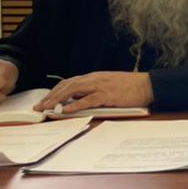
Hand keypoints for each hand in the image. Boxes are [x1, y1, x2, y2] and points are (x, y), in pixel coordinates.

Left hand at [35, 72, 154, 113]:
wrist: (148, 85)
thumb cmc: (131, 87)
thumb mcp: (109, 86)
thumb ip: (94, 91)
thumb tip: (79, 101)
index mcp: (94, 77)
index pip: (68, 83)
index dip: (54, 92)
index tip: (45, 101)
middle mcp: (93, 79)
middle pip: (66, 86)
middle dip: (50, 96)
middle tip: (39, 107)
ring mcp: (100, 86)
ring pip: (72, 90)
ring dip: (57, 100)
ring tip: (47, 108)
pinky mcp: (107, 95)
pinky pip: (87, 99)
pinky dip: (75, 105)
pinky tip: (65, 110)